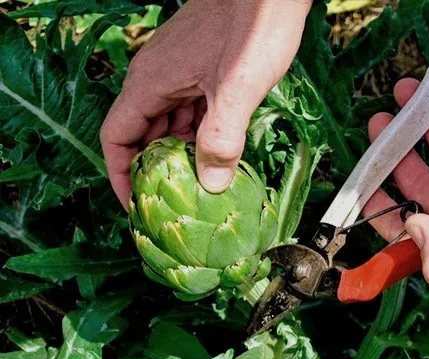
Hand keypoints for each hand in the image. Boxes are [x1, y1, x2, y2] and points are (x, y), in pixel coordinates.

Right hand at [100, 0, 310, 206]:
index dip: (120, 175)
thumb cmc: (255, 25)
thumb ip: (222, 137)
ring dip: (179, 154)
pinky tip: (217, 153)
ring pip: (168, 124)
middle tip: (171, 205)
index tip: (135, 206)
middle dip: (153, 171)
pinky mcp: (203, 71)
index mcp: (151, 81)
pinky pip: (190, 111)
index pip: (116, 137)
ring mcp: (180, 73)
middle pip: (141, 134)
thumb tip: (211, 184)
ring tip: (196, 186)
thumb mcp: (239, 87)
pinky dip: (198, 135)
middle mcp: (158, 77)